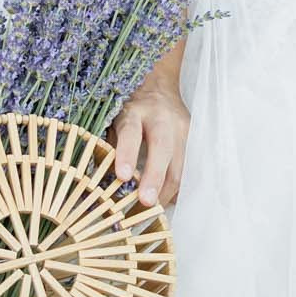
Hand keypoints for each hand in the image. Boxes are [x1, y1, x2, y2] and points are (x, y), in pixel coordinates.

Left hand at [109, 67, 188, 210]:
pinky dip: (177, 188)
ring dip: (166, 191)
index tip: (123, 176)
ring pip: (179, 164)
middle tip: (147, 203)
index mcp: (135, 111)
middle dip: (155, 178)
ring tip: (153, 210)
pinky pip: (188, 169)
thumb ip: (111, 146)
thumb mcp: (114, 119)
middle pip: (162, 149)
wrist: (159, 85)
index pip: (131, 132)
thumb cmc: (130, 108)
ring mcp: (181, 129)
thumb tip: (103, 181)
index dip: (127, 154)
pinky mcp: (193, 139)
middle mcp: (161, 118)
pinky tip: (167, 199)